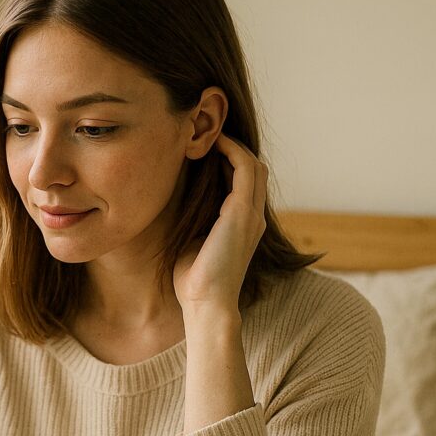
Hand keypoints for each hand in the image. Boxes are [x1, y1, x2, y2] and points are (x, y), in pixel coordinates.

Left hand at [173, 133, 266, 311]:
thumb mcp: (196, 240)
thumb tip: (180, 200)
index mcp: (245, 225)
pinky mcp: (242, 212)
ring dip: (233, 145)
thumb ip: (198, 220)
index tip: (205, 148)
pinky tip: (212, 144)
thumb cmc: (194, 279)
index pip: (246, 183)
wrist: (205, 303)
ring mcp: (252, 214)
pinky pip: (244, 168)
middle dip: (234, 148)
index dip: (230, 161)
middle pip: (254, 169)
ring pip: (252, 164)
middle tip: (207, 134)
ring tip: (209, 133)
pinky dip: (231, 151)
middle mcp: (254, 217)